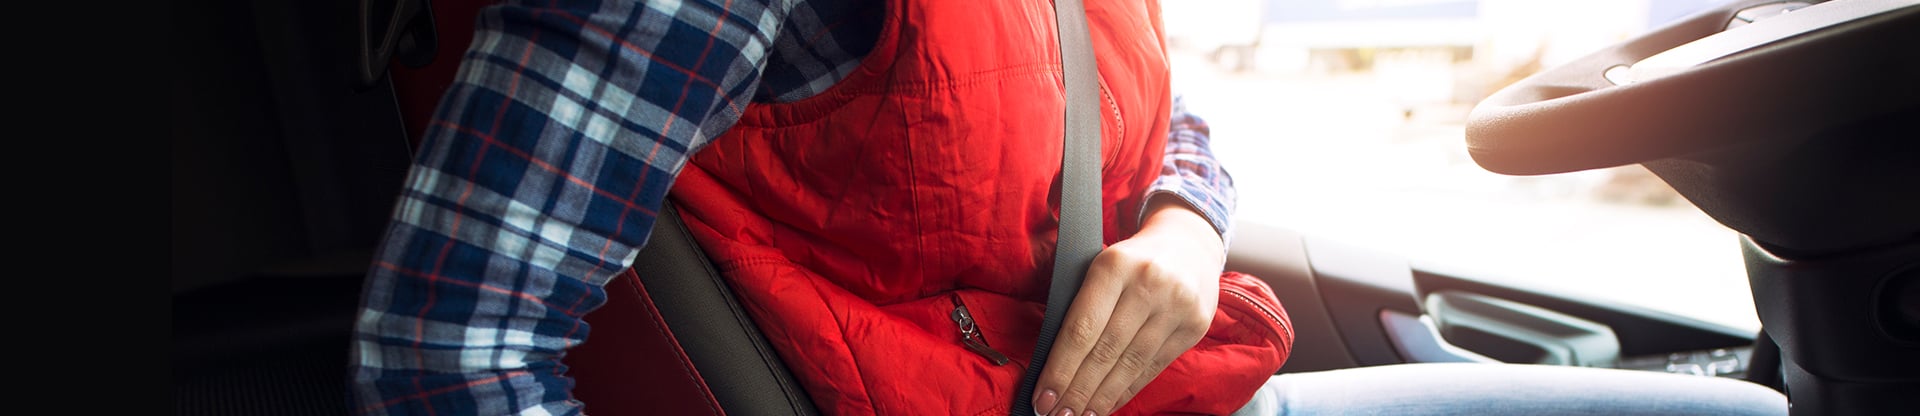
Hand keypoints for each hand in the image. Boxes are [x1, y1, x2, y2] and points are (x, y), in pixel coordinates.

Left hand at [1031, 195, 1224, 415]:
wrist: (1189, 245)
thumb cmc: (1131, 261)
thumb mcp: (1101, 267)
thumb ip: (1081, 306)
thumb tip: (1053, 364)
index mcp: (1114, 265)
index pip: (1081, 328)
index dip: (1060, 368)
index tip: (1042, 396)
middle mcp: (1149, 284)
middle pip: (1105, 351)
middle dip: (1077, 391)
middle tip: (1056, 415)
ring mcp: (1177, 306)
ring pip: (1130, 364)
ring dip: (1101, 398)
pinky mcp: (1195, 326)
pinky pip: (1153, 367)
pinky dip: (1127, 390)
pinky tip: (1108, 405)